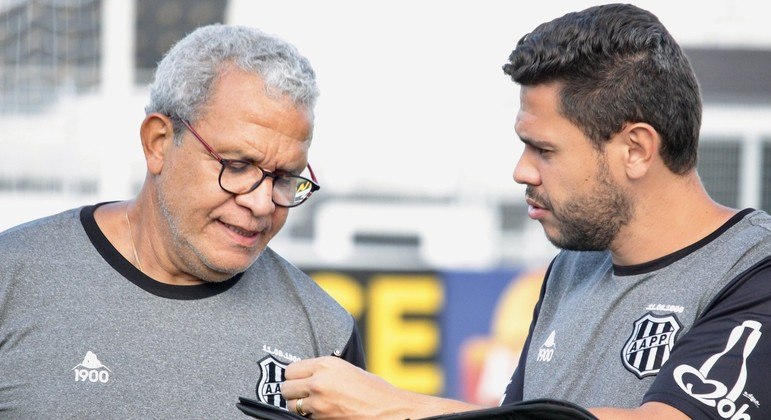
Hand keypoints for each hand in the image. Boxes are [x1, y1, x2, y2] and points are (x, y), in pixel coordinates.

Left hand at [282, 356, 402, 418]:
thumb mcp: (346, 369)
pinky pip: (304, 418)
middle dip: (292, 392)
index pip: (290, 370)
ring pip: (291, 405)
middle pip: (286, 388)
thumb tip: (305, 375)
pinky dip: (309, 416)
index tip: (298, 380)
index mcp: (326, 364)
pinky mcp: (321, 419)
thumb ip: (324, 370)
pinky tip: (321, 412)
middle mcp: (319, 381)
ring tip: (312, 404)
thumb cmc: (372, 389)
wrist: (387, 410)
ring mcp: (318, 403)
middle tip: (302, 394)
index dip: (294, 376)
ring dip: (298, 406)